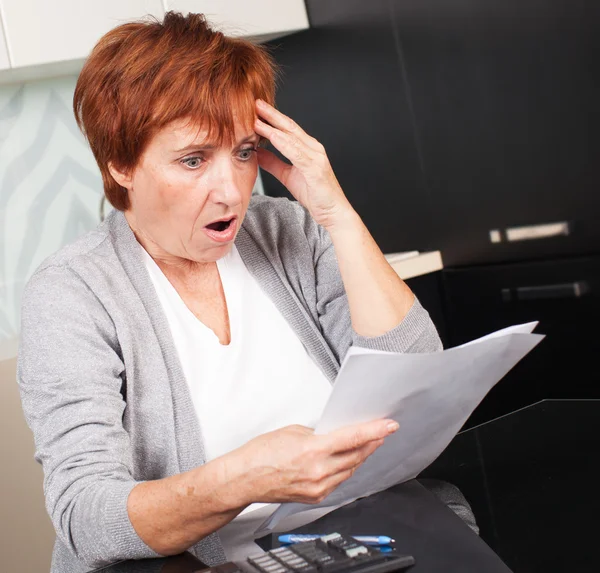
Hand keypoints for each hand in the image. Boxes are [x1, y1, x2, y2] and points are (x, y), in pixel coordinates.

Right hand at [227, 419, 398, 505]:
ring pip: (350, 470)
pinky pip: (338, 481)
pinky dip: (346, 469)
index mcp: (313, 450)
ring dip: (361, 456)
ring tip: (368, 444)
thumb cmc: (260, 454)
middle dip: (372, 442)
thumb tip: (333, 435)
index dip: (375, 431)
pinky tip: (347, 461)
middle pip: (356, 455)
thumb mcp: (292, 432)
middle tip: (381, 432)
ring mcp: (318, 487)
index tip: (389, 425)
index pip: (353, 438)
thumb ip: (317, 434)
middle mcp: (318, 471)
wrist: (244, 479)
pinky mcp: (315, 497)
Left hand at [254, 99, 353, 229]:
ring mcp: (315, 157)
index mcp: (307, 149)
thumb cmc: (315, 195)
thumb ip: (273, 163)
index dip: (271, 117)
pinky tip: (271, 137)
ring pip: (291, 137)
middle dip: (271, 114)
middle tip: (255, 102)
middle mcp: (313, 148)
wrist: (333, 212)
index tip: (255, 109)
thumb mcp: (287, 175)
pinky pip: (296, 153)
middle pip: (289, 126)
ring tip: (257, 118)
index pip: (287, 129)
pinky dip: (282, 143)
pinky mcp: (315, 168)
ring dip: (273, 126)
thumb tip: (256, 151)